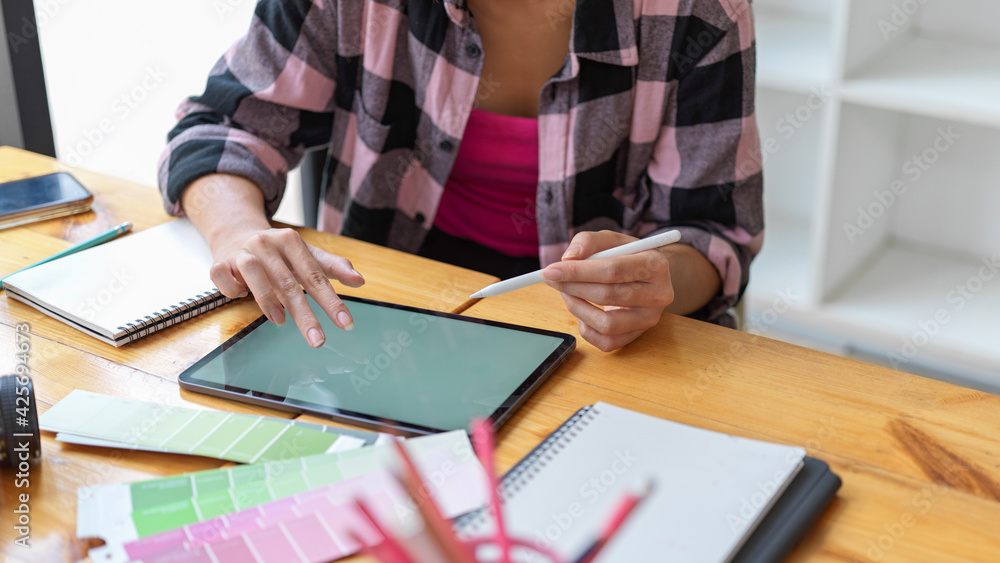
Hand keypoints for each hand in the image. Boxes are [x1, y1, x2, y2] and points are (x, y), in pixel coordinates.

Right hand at [210, 227, 364, 347]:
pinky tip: (242, 296)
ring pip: (254, 276)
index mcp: (291, 241)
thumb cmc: (278, 251)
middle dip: (306, 315)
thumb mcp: (307, 255)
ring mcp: (241, 252)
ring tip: (281, 321)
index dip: (331, 302)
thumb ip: (333, 267)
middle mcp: (266, 244)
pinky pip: (223, 278)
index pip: (315, 276)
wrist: (235, 231)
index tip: (346, 324)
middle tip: (319, 340)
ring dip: (268, 301)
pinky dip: (232, 290)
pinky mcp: (219, 262)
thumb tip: (360, 281)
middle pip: (289, 283)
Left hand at [542, 230, 674, 351]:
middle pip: (607, 295)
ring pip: (606, 324)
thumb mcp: (612, 240)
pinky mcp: (638, 336)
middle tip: (552, 279)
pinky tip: (583, 312)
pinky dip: (586, 328)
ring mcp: (649, 318)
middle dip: (572, 287)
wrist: (650, 277)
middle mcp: (658, 294)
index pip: (612, 270)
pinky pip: (606, 342)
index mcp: (656, 264)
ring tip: (568, 293)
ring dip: (577, 308)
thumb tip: (568, 258)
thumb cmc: (627, 256)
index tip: (551, 270)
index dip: (577, 271)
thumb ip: (589, 241)